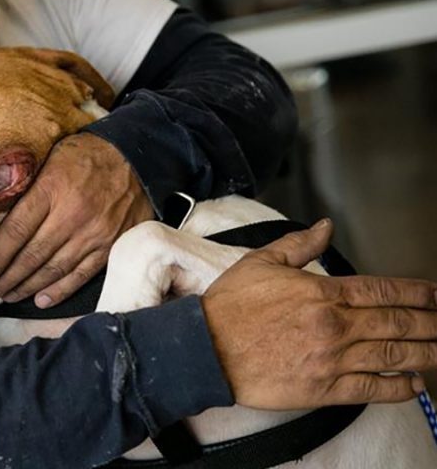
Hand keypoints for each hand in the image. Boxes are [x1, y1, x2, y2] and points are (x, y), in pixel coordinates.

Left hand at [0, 133, 153, 307]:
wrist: (135, 157)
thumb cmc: (86, 155)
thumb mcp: (51, 156)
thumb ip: (28, 184)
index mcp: (52, 188)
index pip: (16, 229)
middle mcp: (72, 214)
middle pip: (32, 255)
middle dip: (6, 277)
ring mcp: (93, 233)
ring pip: (53, 269)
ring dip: (26, 287)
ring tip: (7, 296)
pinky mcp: (110, 246)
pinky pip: (80, 274)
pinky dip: (59, 290)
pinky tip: (40, 300)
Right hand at [202, 219, 436, 409]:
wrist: (205, 348)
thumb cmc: (228, 307)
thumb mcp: (261, 262)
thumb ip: (299, 244)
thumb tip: (325, 228)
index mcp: (322, 292)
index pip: (384, 291)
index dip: (418, 293)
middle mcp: (335, 326)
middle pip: (399, 324)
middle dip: (432, 323)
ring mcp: (332, 360)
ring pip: (394, 356)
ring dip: (426, 354)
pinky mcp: (322, 389)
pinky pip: (372, 390)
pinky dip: (398, 388)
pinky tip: (413, 385)